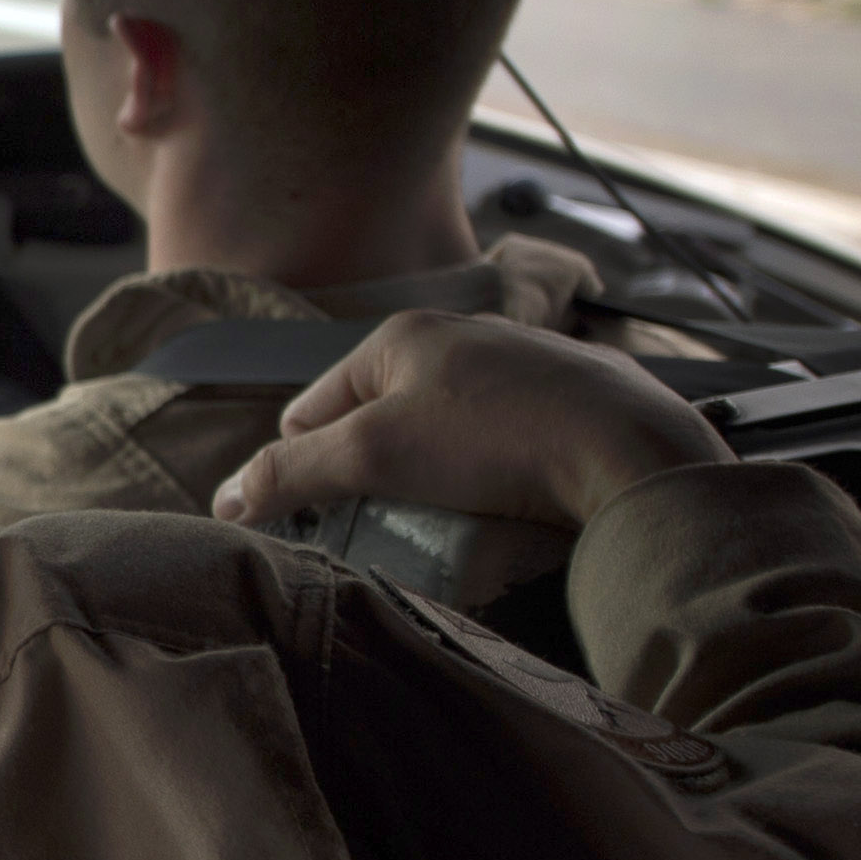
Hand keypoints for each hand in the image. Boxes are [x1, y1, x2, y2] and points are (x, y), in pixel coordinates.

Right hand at [214, 311, 728, 533]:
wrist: (634, 448)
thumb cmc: (497, 439)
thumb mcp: (374, 455)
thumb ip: (290, 473)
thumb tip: (226, 500)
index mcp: (400, 334)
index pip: (309, 410)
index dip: (303, 470)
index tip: (323, 520)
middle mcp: (458, 334)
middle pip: (376, 424)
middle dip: (374, 477)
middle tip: (392, 525)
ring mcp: (517, 364)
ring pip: (440, 435)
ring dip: (432, 481)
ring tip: (454, 522)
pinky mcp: (568, 399)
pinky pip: (499, 443)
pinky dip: (491, 476)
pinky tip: (509, 504)